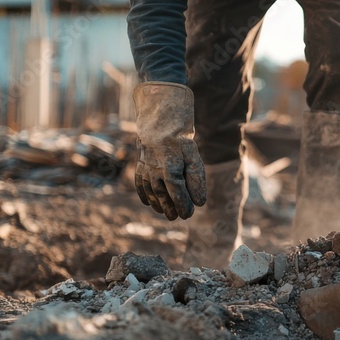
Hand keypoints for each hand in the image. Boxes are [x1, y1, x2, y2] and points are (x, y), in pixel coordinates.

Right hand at [133, 82, 206, 219]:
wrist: (161, 122)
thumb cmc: (181, 141)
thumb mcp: (194, 156)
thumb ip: (196, 179)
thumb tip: (199, 202)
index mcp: (170, 165)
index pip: (176, 190)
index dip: (182, 204)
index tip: (188, 214)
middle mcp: (155, 168)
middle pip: (161, 194)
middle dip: (169, 208)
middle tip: (176, 217)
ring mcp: (145, 167)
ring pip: (150, 191)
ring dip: (157, 204)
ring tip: (165, 214)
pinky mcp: (140, 165)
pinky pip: (139, 183)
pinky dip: (143, 194)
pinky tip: (149, 203)